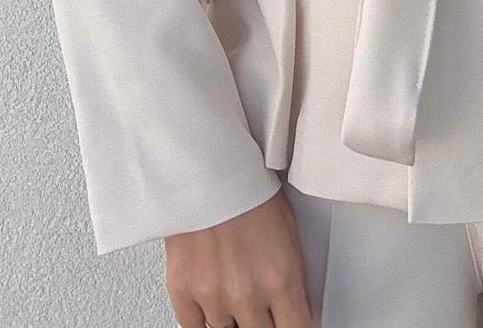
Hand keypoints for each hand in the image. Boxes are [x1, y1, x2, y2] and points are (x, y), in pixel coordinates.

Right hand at [165, 189, 312, 327]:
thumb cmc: (248, 189)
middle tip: (261, 305)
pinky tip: (213, 307)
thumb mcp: (288, 230)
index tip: (292, 323)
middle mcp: (248, 294)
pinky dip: (205, 321)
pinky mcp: (183, 292)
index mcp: (281, 279)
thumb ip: (291, 276)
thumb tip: (299, 306)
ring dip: (234, 318)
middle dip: (264, 322)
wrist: (207, 169)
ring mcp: (214, 297)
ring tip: (236, 293)